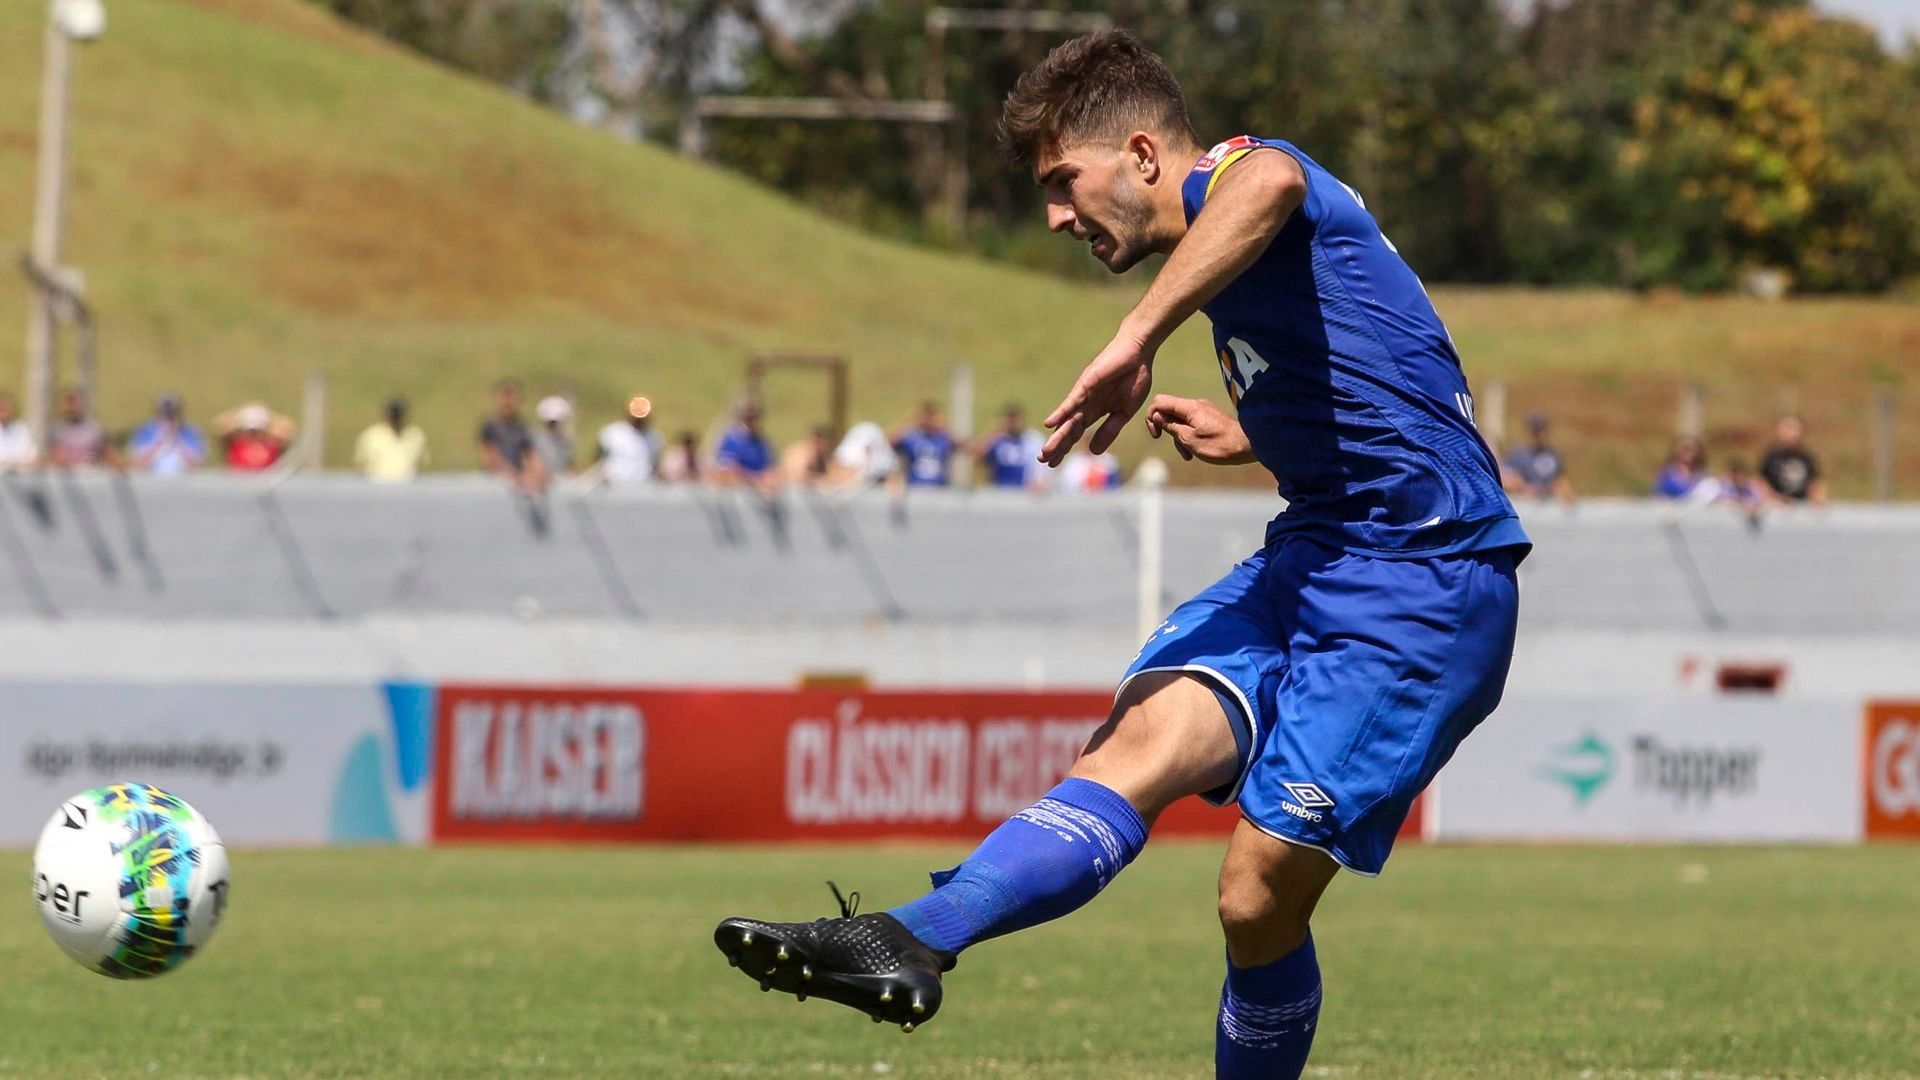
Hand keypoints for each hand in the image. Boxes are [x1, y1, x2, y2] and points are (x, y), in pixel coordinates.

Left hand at [1041, 332, 1155, 466]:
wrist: (1139, 353)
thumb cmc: (1134, 378)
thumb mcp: (1125, 412)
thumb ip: (1110, 430)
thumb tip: (1093, 452)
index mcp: (1095, 411)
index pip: (1076, 434)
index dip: (1065, 448)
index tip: (1053, 465)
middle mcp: (1085, 404)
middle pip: (1068, 429)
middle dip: (1056, 446)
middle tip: (1042, 461)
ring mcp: (1084, 394)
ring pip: (1068, 419)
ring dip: (1057, 436)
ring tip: (1045, 452)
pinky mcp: (1086, 383)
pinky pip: (1072, 401)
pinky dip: (1061, 412)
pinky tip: (1050, 424)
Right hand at [1144, 395, 1254, 464]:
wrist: (1248, 445)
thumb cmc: (1219, 444)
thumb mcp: (1189, 439)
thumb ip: (1170, 426)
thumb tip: (1157, 416)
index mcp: (1189, 407)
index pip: (1159, 402)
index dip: (1152, 417)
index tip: (1158, 435)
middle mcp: (1196, 404)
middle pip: (1169, 411)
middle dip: (1167, 430)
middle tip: (1178, 447)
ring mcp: (1204, 410)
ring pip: (1180, 420)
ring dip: (1179, 437)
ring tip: (1189, 455)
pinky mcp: (1211, 418)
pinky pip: (1192, 423)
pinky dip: (1189, 436)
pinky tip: (1196, 451)